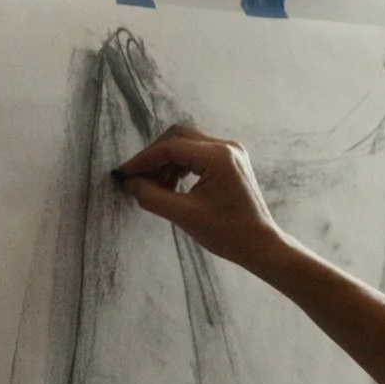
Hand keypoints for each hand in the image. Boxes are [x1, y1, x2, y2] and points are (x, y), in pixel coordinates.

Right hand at [113, 124, 292, 274]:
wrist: (260, 245)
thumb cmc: (228, 234)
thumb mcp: (184, 215)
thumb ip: (152, 196)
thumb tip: (129, 183)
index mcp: (218, 156)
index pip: (171, 148)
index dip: (143, 160)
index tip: (124, 173)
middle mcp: (227, 147)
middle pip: (178, 138)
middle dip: (154, 157)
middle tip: (137, 179)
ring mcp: (231, 153)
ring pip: (186, 145)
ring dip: (167, 162)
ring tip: (155, 187)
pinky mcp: (231, 162)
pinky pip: (198, 155)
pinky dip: (180, 166)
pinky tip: (171, 186)